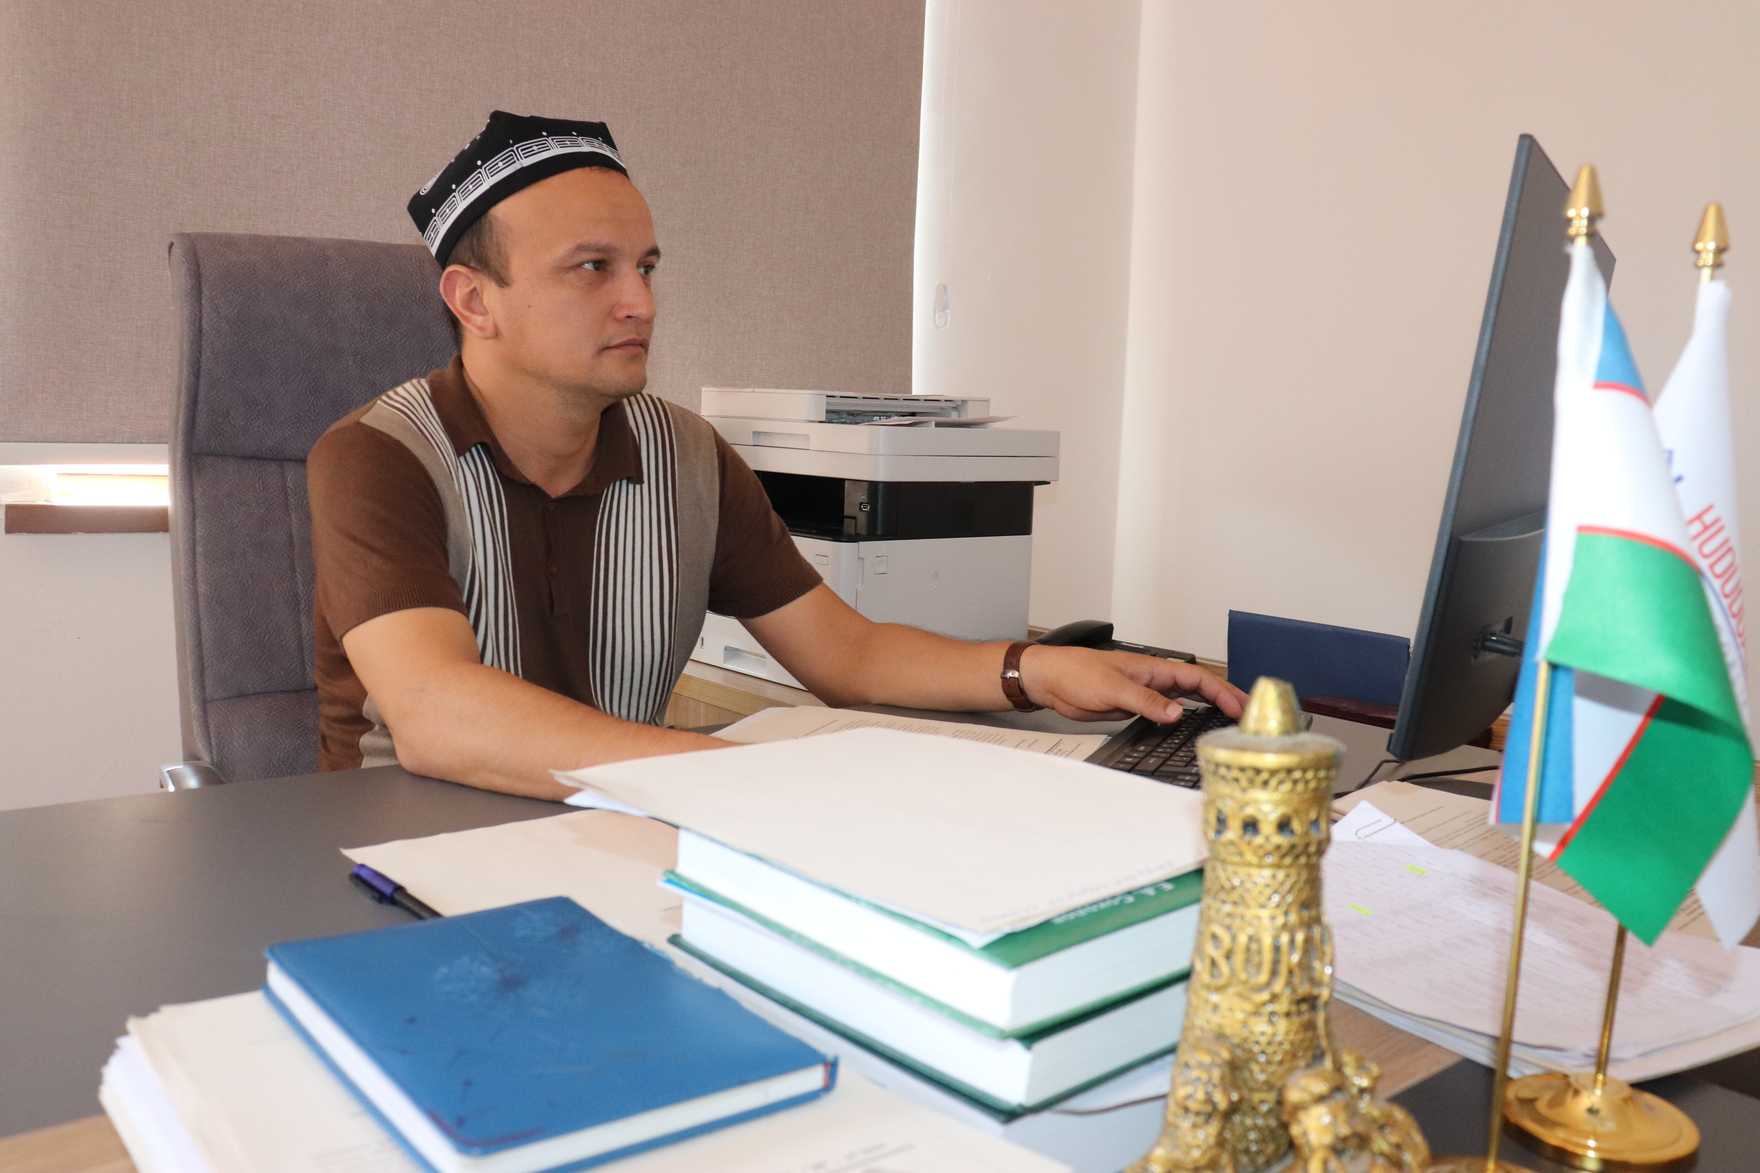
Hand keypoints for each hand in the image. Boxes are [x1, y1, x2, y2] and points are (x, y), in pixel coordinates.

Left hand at [1017, 646, 1247, 723]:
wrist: (1051, 680)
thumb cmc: (1077, 672)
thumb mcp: (1114, 688)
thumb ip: (1147, 702)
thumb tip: (1177, 713)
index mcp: (1154, 669)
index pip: (1197, 679)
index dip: (1222, 691)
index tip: (1241, 706)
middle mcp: (1154, 680)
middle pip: (1198, 688)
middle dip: (1224, 698)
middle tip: (1248, 714)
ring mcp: (1146, 694)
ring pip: (1185, 701)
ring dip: (1207, 708)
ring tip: (1229, 721)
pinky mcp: (1135, 708)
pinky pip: (1166, 713)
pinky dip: (1184, 719)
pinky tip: (1192, 728)